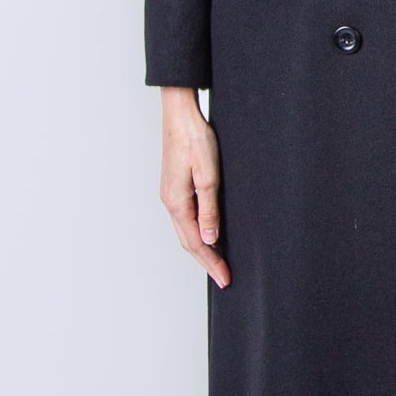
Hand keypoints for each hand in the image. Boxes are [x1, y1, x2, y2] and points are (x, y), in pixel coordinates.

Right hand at [159, 87, 230, 287]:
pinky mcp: (175, 189)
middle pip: (188, 243)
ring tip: (217, 264)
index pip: (196, 243)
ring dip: (201, 250)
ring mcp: (170, 196)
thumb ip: (209, 210)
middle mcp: (170, 203)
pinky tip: (208, 237)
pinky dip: (196, 235)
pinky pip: (185, 220)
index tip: (225, 279)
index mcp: (177, 203)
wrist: (181, 116)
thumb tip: (210, 239)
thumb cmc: (195, 140)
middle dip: (206, 262)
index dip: (212, 263)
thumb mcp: (208, 176)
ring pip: (185, 232)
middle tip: (224, 279)